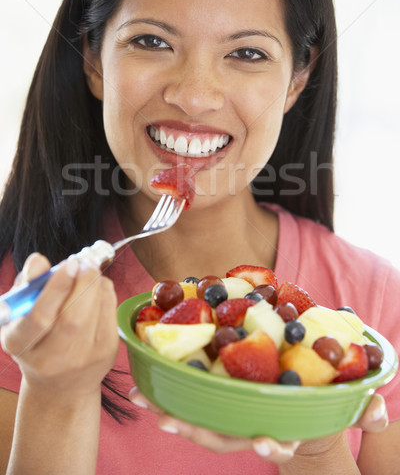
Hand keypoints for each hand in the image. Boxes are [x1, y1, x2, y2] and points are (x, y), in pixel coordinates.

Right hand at [1, 253, 118, 394]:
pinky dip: (106, 293)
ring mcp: (81, 360)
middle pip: (73, 318)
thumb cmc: (38, 337)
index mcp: (20, 344)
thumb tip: (39, 261)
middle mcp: (50, 359)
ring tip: (88, 272)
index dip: (57, 287)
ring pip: (96, 311)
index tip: (69, 264)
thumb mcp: (21, 312)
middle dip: (83, 282)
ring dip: (96, 283)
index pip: (39, 318)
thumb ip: (28, 284)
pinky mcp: (106, 354)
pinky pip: (110, 313)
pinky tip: (97, 289)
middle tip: (84, 263)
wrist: (61, 383)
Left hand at [129, 387, 387, 463]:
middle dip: (199, 431)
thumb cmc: (317, 397)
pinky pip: (191, 396)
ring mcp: (231, 413)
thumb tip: (380, 411)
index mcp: (281, 427)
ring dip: (173, 412)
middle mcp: (252, 425)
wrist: (296, 398)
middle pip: (226, 436)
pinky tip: (144, 381)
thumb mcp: (341, 401)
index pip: (278, 442)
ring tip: (145, 402)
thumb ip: (361, 407)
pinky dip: (167, 390)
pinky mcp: (216, 395)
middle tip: (172, 421)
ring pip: (201, 421)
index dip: (273, 445)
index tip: (268, 442)